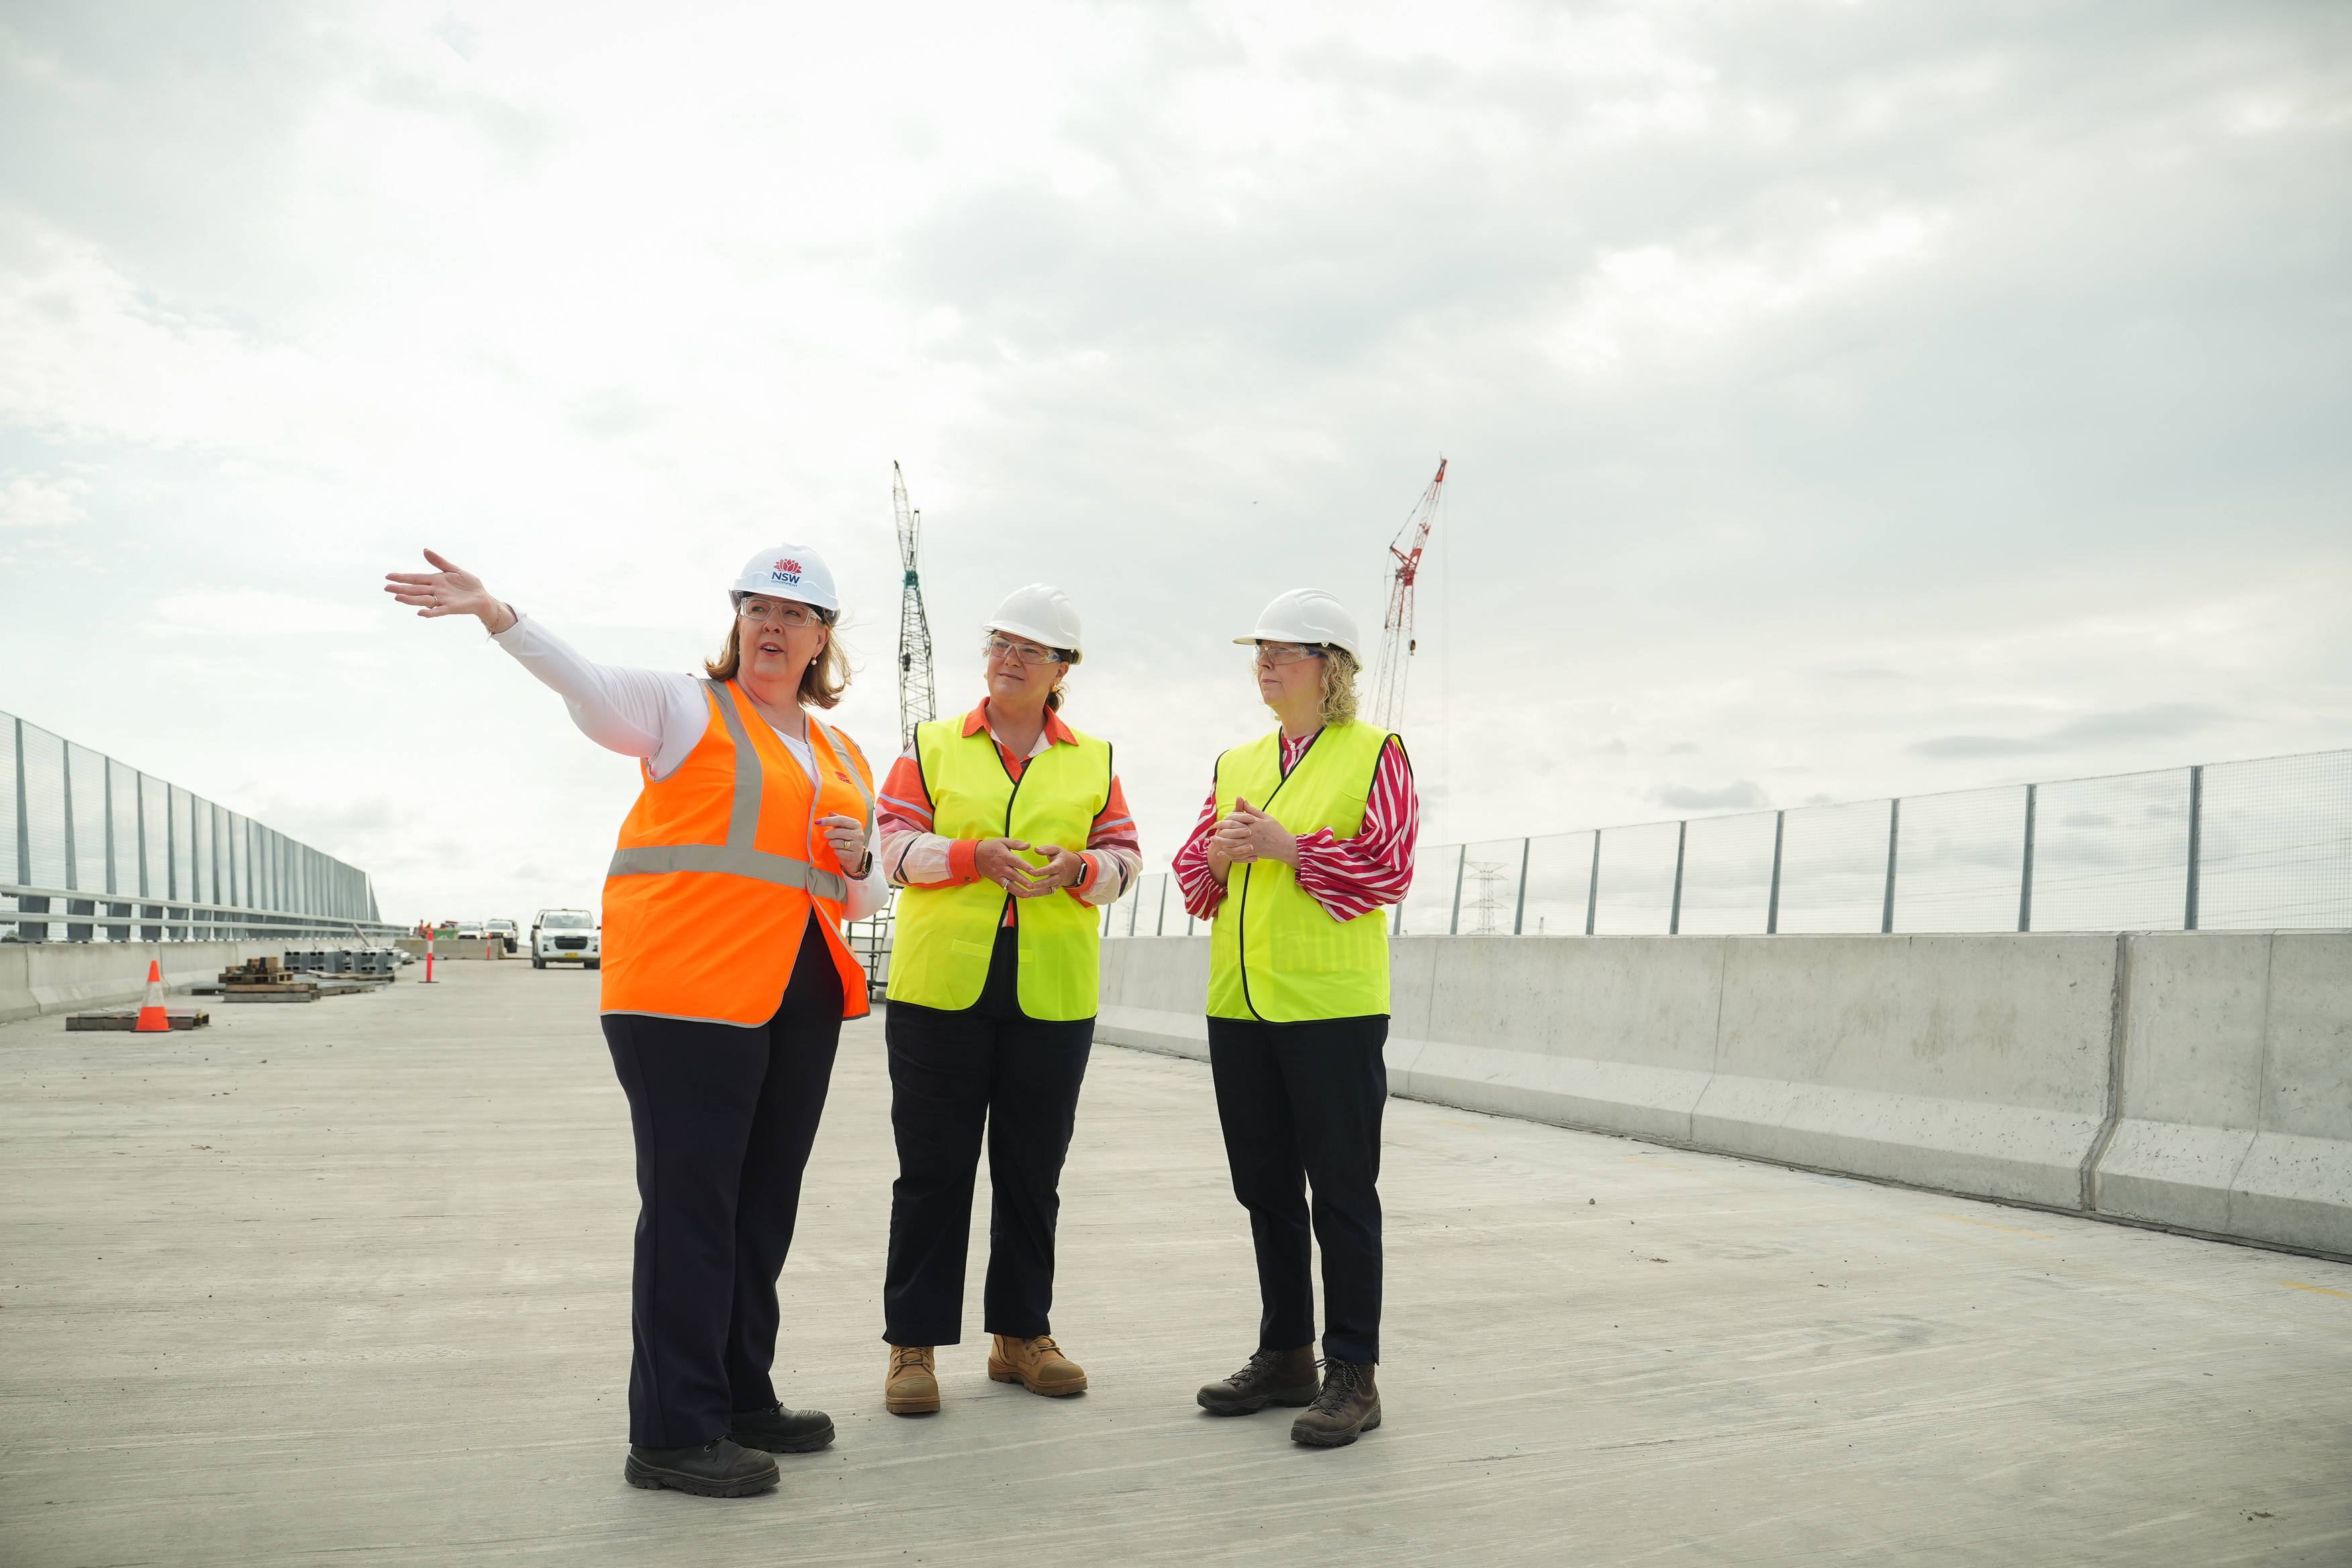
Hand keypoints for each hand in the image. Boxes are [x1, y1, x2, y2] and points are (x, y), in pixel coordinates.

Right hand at [384, 549, 515, 632]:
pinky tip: (420, 613)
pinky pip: (438, 611)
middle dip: (401, 588)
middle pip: (415, 589)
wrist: (482, 596)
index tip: (388, 576)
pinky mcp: (450, 608)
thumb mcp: (453, 569)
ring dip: (410, 599)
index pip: (415, 578)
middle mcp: (435, 591)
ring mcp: (441, 600)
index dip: (402, 577)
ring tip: (398, 597)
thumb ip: (439, 562)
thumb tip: (424, 550)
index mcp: (434, 580)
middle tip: (386, 588)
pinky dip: (429, 612)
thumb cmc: (468, 583)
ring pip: (423, 600)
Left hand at [818, 814, 867, 872]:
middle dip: (828, 834)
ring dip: (831, 843)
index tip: (818, 822)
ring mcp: (857, 845)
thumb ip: (837, 820)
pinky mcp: (854, 855)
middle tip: (826, 835)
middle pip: (839, 832)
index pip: (841, 820)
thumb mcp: (844, 827)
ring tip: (833, 843)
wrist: (856, 855)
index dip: (828, 820)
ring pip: (838, 843)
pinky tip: (838, 850)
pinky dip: (836, 851)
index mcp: (856, 824)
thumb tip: (830, 813)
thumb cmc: (847, 838)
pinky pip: (839, 852)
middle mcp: (858, 834)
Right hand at [974, 837, 1045, 894]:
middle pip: (1013, 874)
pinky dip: (1013, 892)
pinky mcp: (996, 880)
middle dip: (1022, 881)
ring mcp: (998, 874)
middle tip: (1031, 885)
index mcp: (1004, 856)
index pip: (1016, 862)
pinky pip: (1005, 887)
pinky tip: (1021, 895)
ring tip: (1027, 894)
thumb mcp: (1003, 841)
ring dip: (1018, 890)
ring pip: (1009, 883)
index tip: (1033, 871)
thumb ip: (1016, 844)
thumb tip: (1028, 845)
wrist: (975, 856)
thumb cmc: (990, 847)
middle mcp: (1001, 866)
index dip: (1025, 866)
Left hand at [1019, 844, 1087, 897]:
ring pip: (1050, 888)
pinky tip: (1031, 895)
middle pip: (1052, 881)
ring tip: (1030, 893)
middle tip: (1032, 886)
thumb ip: (1046, 849)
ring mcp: (1058, 883)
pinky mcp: (1055, 887)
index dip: (1043, 871)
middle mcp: (1060, 875)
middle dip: (1042, 884)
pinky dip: (1040, 894)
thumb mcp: (1056, 849)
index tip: (1034, 873)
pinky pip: (1048, 892)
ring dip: (1040, 892)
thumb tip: (1036, 849)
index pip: (1052, 868)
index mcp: (1060, 865)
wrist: (1073, 867)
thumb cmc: (1061, 856)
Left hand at [1212, 798, 1298, 868]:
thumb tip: (1243, 800)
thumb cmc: (1276, 830)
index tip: (1220, 821)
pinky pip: (1238, 855)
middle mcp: (1252, 834)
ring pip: (1233, 844)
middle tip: (1214, 830)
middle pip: (1232, 832)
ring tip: (1214, 841)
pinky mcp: (1253, 853)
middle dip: (1221, 831)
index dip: (1227, 820)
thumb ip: (1253, 810)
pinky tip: (1222, 853)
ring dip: (1222, 843)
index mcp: (1254, 824)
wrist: (1286, 846)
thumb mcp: (1266, 817)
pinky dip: (1229, 855)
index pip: (1237, 820)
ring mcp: (1252, 845)